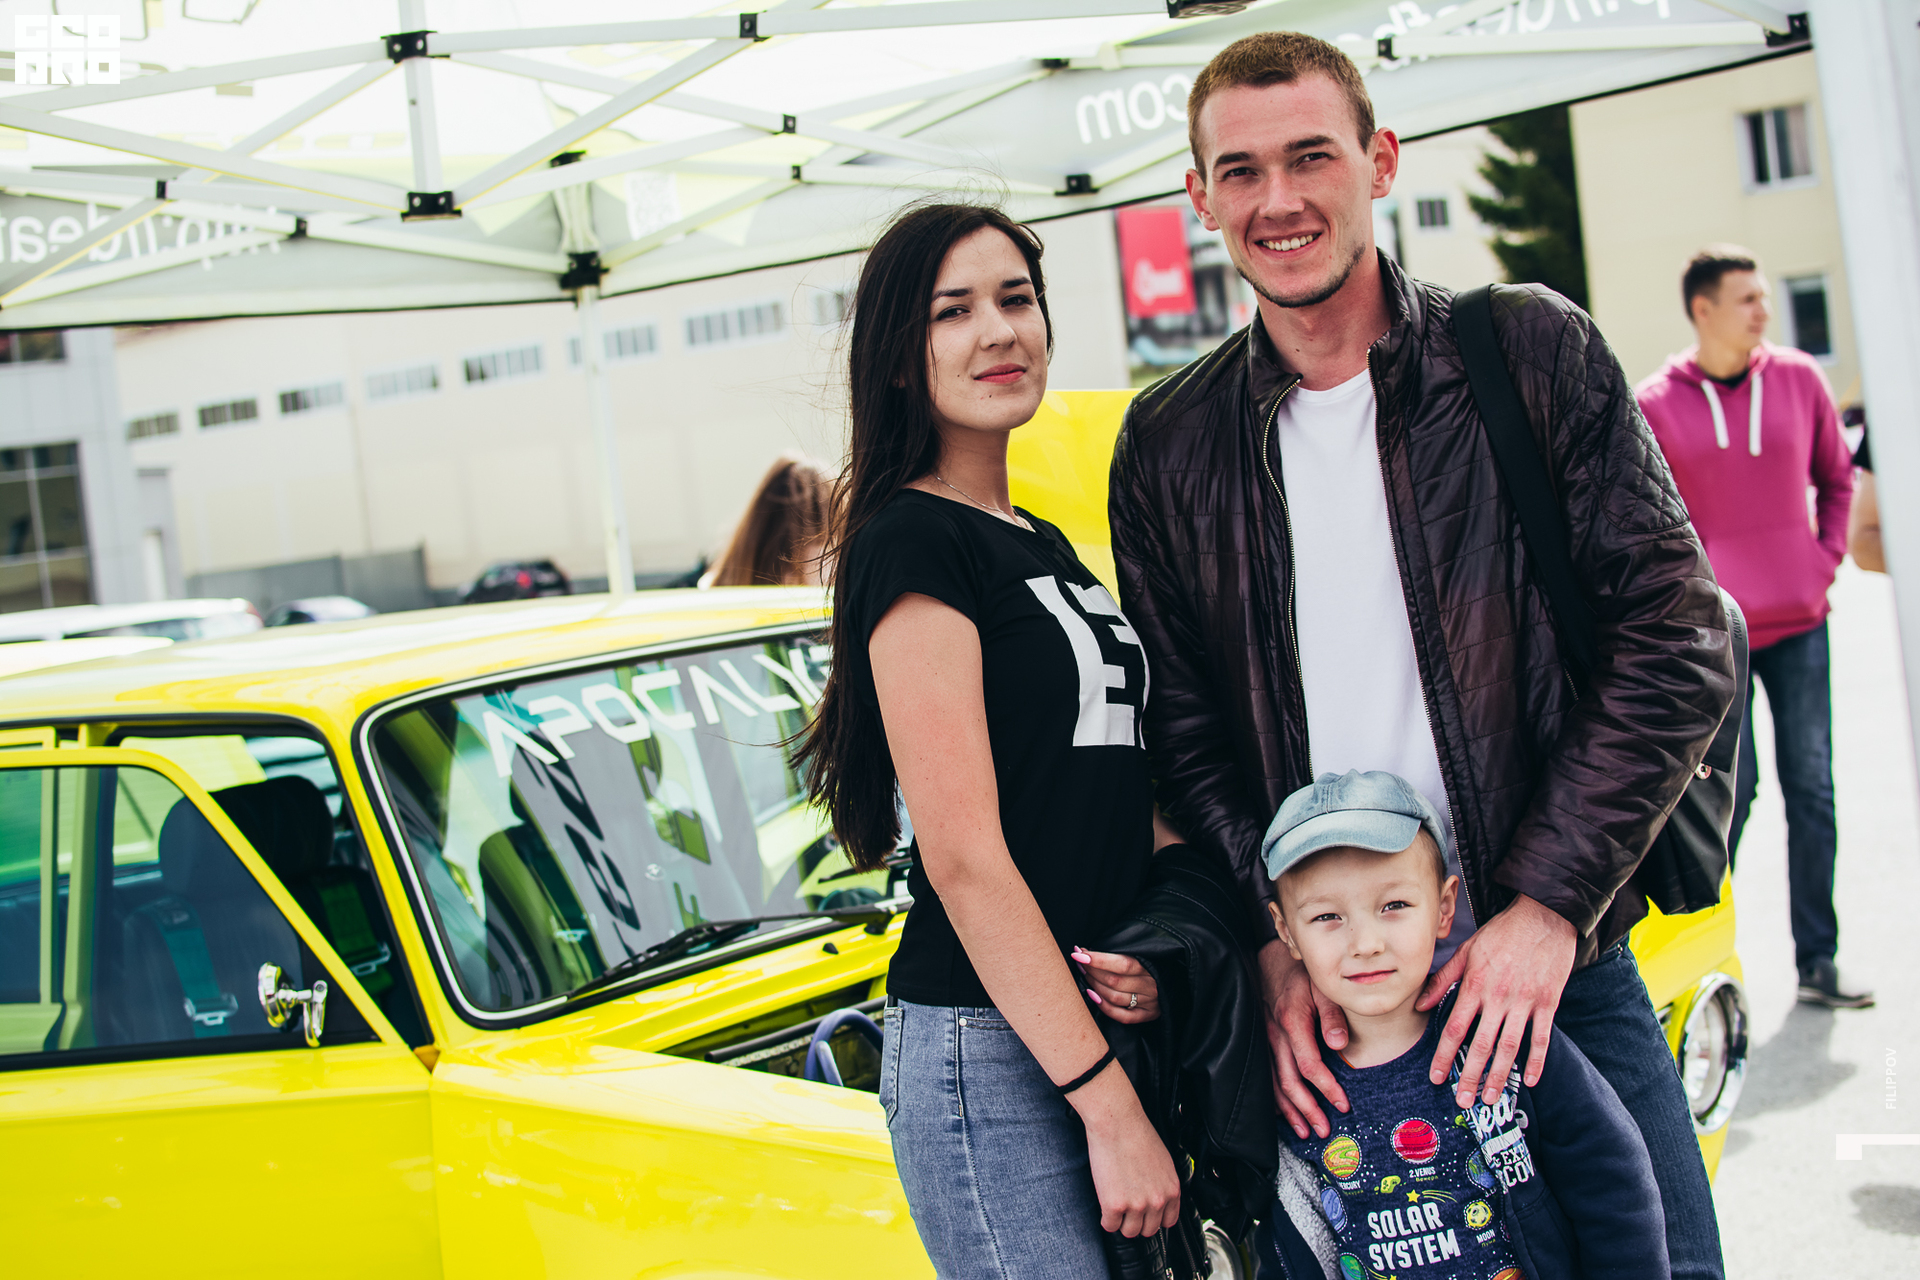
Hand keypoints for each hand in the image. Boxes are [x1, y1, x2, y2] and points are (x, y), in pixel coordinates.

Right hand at [1070, 1061, 1181, 1236]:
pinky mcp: (1115, 1205)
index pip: (1168, 1222)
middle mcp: (1157, 1201)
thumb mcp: (1162, 1160)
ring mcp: (1136, 1205)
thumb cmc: (1136, 1132)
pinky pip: (1109, 1225)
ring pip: (1129, 1232)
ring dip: (1121, 1222)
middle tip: (1127, 1210)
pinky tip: (1105, 1206)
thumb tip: (1155, 1196)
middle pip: (1148, 1230)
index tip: (1145, 1215)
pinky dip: (1106, 1219)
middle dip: (1137, 1222)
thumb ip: (1162, 1183)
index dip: (1154, 1218)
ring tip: (1115, 1207)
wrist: (1117, 1121)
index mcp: (1172, 1189)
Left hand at [1075, 948, 1158, 1023]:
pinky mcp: (1147, 1015)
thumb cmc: (1154, 962)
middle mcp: (1151, 986)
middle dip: (1092, 971)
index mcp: (1151, 967)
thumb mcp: (1143, 953)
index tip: (1078, 953)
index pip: (1122, 964)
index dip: (1098, 959)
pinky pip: (1122, 1016)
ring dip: (1095, 986)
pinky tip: (1092, 996)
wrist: (1178, 982)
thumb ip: (1119, 953)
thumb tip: (1085, 949)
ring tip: (1085, 975)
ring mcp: (1150, 1003)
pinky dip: (1105, 1007)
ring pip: (1115, 997)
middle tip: (1080, 962)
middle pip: (1115, 981)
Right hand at [1257, 940, 1349, 1138]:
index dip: (1327, 1089)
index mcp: (1292, 1023)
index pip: (1310, 1066)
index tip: (1343, 1105)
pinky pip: (1264, 1075)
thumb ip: (1332, 1016)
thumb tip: (1340, 1044)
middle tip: (1323, 1130)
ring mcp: (1264, 1040)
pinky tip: (1281, 1112)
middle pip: (1288, 1082)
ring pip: (1273, 1083)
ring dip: (1289, 1110)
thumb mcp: (1322, 987)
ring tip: (1304, 1131)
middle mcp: (1275, 1036)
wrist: (1270, 961)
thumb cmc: (1301, 974)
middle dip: (1306, 1110)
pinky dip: (1272, 1098)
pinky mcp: (1260, 1041)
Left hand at [1418, 893, 1575, 1104]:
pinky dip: (1536, 1060)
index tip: (1436, 1077)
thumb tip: (1420, 1004)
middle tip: (1463, 1101)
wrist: (1543, 916)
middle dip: (1470, 1075)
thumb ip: (1443, 979)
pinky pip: (1542, 1036)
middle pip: (1481, 1044)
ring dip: (1499, 1075)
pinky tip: (1529, 1080)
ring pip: (1510, 1046)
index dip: (1444, 1055)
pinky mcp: (1548, 1001)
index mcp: (1474, 985)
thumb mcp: (1467, 950)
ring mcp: (1525, 1001)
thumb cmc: (1502, 933)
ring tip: (1490, 1098)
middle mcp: (1498, 996)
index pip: (1455, 1027)